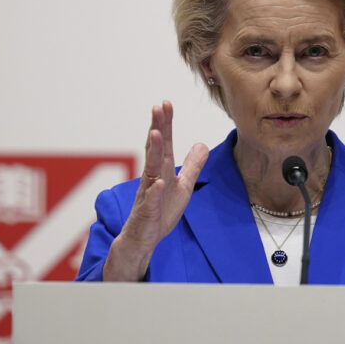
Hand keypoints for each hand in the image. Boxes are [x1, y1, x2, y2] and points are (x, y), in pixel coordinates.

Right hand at [104, 101, 208, 280]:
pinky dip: (155, 193)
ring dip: (154, 153)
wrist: (143, 240)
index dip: (165, 124)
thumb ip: (191, 166)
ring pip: (150, 171)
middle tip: (158, 107)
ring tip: (157, 134)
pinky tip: (160, 182)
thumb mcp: (183, 187)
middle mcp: (152, 179)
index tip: (166, 103)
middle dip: (157, 129)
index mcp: (161, 171)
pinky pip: (150, 202)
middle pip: (155, 150)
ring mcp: (148, 195)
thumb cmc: (160, 212)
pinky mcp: (147, 214)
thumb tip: (202, 144)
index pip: (164, 144)